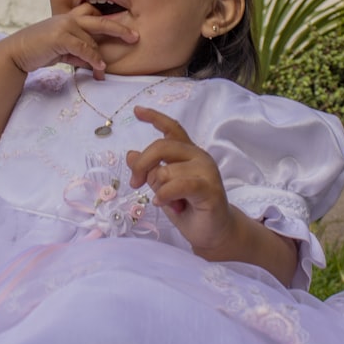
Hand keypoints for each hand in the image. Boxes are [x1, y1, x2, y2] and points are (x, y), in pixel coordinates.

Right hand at [0, 3, 137, 79]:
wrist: (15, 53)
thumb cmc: (39, 51)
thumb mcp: (63, 51)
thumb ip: (79, 52)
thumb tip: (95, 62)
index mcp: (70, 18)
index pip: (94, 16)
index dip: (110, 21)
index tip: (125, 30)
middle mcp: (69, 18)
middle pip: (101, 20)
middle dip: (120, 29)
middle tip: (135, 37)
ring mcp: (65, 25)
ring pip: (92, 39)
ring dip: (100, 57)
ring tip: (104, 70)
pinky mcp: (60, 36)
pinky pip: (82, 47)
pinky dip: (92, 58)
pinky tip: (98, 67)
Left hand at [126, 106, 236, 252]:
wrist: (214, 233)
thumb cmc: (189, 209)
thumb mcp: (162, 187)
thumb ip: (150, 170)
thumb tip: (130, 154)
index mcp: (188, 152)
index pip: (172, 128)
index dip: (154, 117)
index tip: (136, 110)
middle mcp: (198, 156)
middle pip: (161, 146)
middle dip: (142, 164)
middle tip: (135, 183)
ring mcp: (206, 170)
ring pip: (165, 171)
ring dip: (159, 190)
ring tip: (169, 203)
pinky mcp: (209, 188)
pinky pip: (178, 185)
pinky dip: (165, 195)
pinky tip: (162, 203)